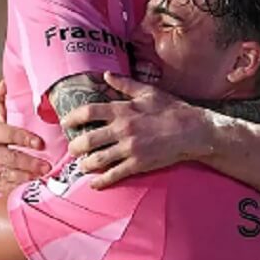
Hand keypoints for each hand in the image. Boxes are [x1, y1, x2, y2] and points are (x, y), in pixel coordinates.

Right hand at [0, 81, 49, 198]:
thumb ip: (5, 104)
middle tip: (47, 167)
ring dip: (25, 177)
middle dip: (29, 162)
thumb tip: (4, 82)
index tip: (40, 143)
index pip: (5, 132)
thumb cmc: (6, 142)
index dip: (22, 137)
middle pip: (7, 156)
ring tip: (42, 179)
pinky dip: (16, 189)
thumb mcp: (6, 123)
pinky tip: (29, 189)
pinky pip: (0, 188)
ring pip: (5, 174)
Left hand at [63, 72, 212, 188]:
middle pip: (87, 139)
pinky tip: (94, 184)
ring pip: (97, 160)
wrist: (194, 131)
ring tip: (82, 165)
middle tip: (71, 149)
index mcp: (123, 110)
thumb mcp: (148, 92)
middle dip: (74, 146)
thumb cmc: (172, 109)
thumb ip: (125, 84)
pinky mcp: (138, 164)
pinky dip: (101, 181)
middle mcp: (123, 130)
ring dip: (85, 164)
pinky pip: (114, 174)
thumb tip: (106, 75)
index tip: (65, 123)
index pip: (88, 112)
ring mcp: (130, 149)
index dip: (72, 118)